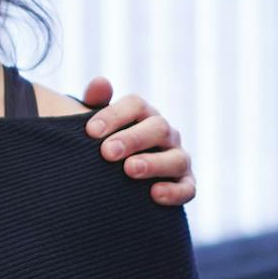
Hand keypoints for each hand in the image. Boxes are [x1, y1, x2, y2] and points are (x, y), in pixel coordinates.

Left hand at [81, 79, 194, 205]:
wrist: (115, 181)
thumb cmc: (104, 148)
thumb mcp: (96, 127)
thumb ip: (95, 104)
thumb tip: (100, 83)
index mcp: (144, 116)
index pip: (136, 105)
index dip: (114, 115)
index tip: (90, 132)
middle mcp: (166, 135)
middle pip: (158, 128)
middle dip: (133, 139)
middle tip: (107, 152)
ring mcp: (178, 159)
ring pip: (176, 159)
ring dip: (154, 163)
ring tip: (130, 170)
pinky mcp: (185, 186)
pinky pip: (187, 189)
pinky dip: (174, 192)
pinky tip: (154, 194)